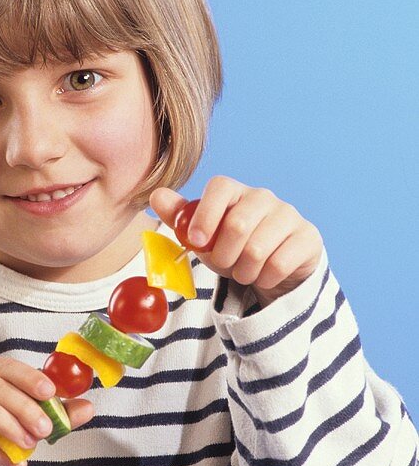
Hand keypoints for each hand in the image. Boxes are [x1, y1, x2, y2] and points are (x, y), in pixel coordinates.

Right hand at [0, 356, 93, 465]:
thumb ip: (49, 415)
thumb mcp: (16, 428)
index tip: (51, 393)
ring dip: (9, 424)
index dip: (28, 377)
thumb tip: (87, 407)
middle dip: (24, 406)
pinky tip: (12, 462)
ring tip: (30, 444)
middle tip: (46, 427)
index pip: (4, 366)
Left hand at [149, 176, 323, 307]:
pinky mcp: (308, 237)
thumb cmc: (233, 248)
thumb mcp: (203, 237)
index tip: (196, 241)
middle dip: (224, 255)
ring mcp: (289, 215)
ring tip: (244, 271)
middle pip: (238, 224)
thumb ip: (180, 218)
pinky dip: (264, 278)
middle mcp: (264, 198)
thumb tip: (156, 196)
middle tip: (225, 265)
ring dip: (243, 271)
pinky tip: (264, 275)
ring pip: (257, 250)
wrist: (272, 269)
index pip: (221, 187)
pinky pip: (279, 264)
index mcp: (235, 192)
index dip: (205, 214)